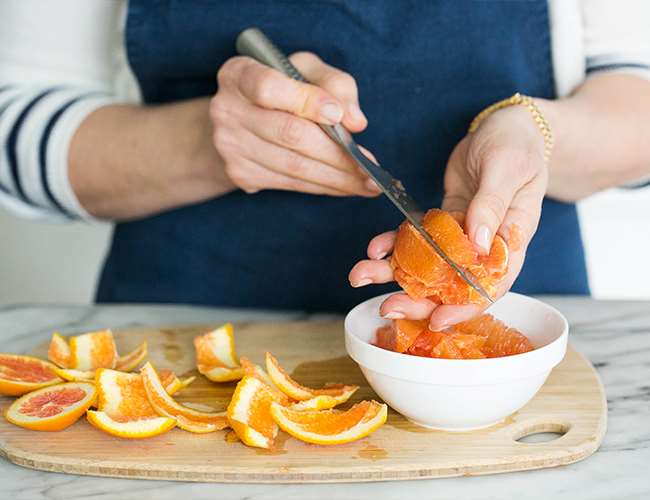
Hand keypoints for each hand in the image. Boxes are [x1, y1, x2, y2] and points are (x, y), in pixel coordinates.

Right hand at [209, 52, 380, 196]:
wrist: (236, 120)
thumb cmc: (280, 88)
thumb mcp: (305, 70)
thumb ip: (334, 84)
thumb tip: (355, 121)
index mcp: (239, 75)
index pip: (269, 88)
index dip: (306, 102)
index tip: (338, 116)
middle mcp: (227, 111)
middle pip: (289, 135)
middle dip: (337, 154)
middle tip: (370, 168)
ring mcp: (231, 147)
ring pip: (293, 167)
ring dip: (336, 179)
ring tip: (368, 184)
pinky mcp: (240, 174)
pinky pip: (290, 184)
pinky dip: (323, 187)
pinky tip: (345, 186)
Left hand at [349, 104, 548, 329]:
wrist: (504, 125)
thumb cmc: (517, 145)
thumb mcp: (507, 170)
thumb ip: (492, 207)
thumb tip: (478, 245)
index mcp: (511, 241)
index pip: (491, 285)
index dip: (464, 306)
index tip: (436, 319)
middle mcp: (485, 246)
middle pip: (452, 284)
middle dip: (418, 298)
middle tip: (387, 306)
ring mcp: (462, 235)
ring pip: (428, 264)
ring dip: (395, 273)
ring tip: (362, 275)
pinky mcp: (444, 221)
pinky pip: (417, 238)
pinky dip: (394, 243)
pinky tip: (375, 247)